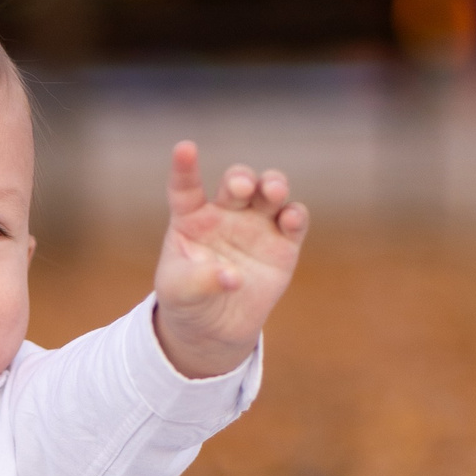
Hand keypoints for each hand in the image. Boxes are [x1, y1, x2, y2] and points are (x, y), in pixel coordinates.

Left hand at [151, 142, 308, 378]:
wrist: (214, 327)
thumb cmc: (187, 300)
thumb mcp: (179, 293)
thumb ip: (199, 281)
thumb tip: (232, 277)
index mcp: (192, 218)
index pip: (186, 187)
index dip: (185, 167)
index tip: (185, 148)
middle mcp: (226, 214)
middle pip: (238, 183)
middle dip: (241, 178)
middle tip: (241, 187)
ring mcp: (257, 225)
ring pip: (270, 192)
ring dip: (273, 184)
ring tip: (272, 191)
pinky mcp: (283, 244)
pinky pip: (294, 221)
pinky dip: (295, 216)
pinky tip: (290, 219)